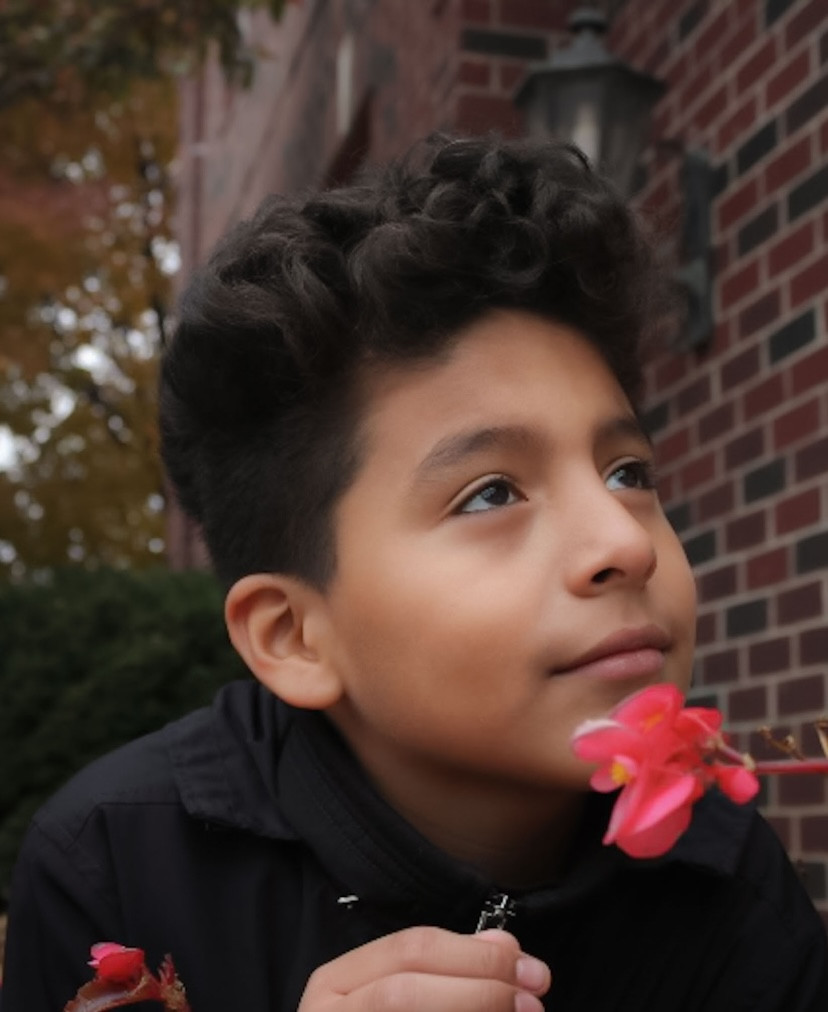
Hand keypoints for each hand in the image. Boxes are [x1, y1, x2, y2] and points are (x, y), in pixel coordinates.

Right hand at [299, 926, 550, 1010]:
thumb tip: (506, 947)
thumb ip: (448, 968)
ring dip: (476, 1009)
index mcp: (334, 983)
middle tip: (533, 998)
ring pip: (406, 1008)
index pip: (410, 948)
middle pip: (407, 989)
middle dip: (479, 987)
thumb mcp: (400, 992)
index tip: (528, 966)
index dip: (475, 954)